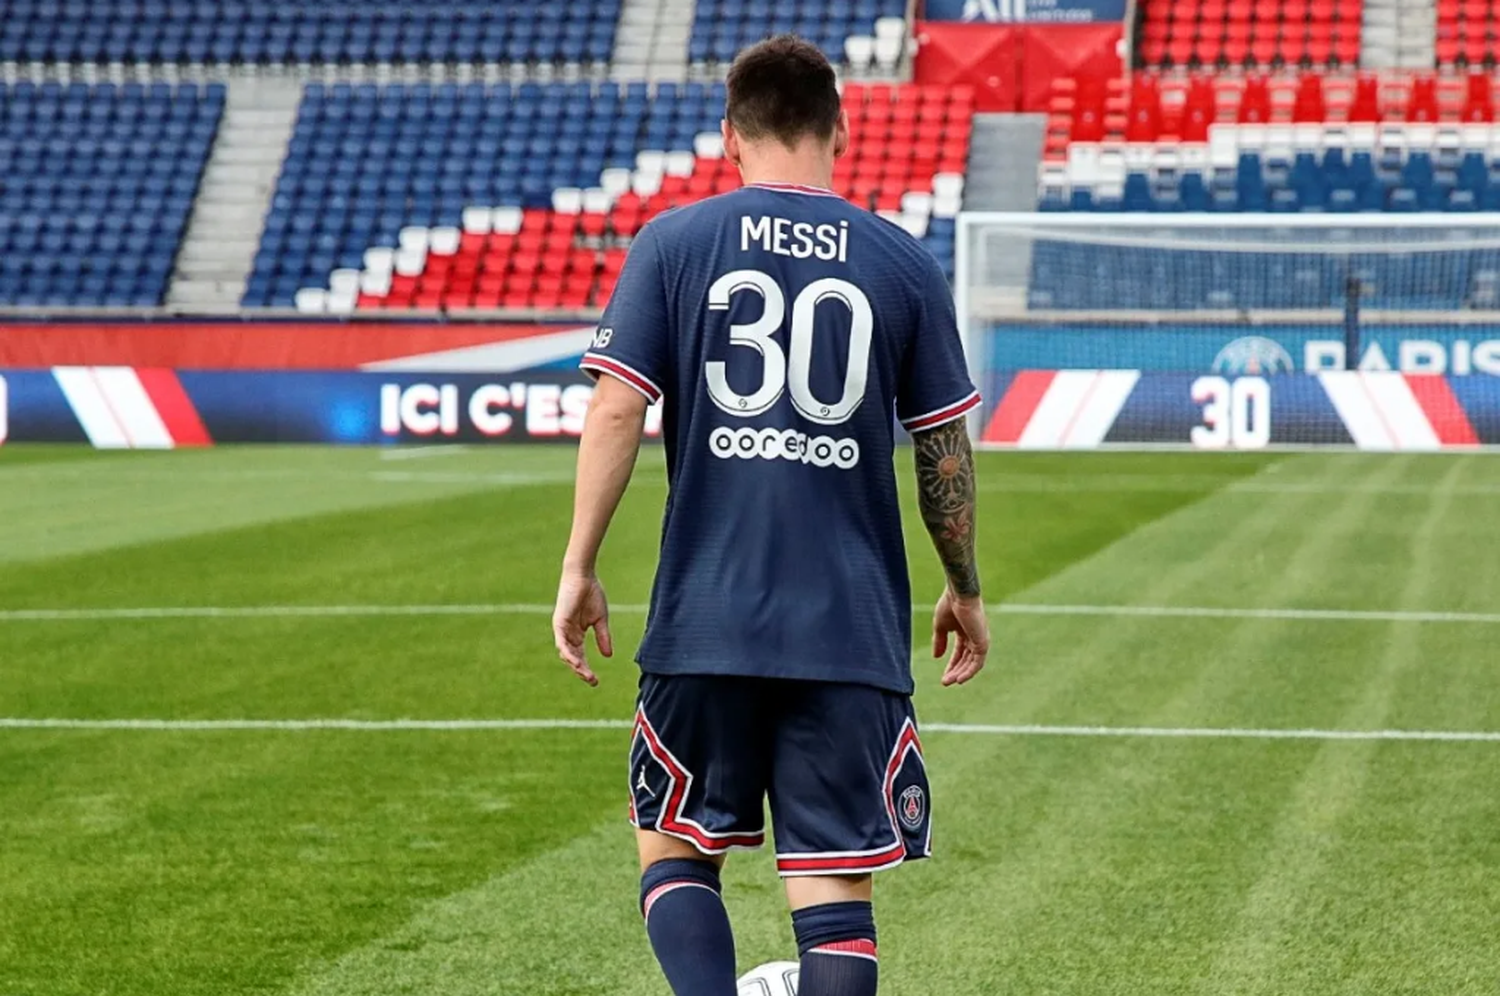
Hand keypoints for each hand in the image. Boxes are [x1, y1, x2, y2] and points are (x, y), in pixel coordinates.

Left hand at [552, 569, 612, 686]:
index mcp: (576, 634)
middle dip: (582, 671)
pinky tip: (576, 662)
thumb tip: (608, 656)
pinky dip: (568, 653)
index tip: (595, 681)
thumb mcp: (600, 620)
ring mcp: (562, 630)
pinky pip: (561, 643)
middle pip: (572, 658)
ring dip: (575, 665)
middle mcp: (567, 634)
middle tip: (592, 681)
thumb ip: (603, 637)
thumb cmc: (592, 594)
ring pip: (565, 653)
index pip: (579, 656)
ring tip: (586, 674)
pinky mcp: (559, 624)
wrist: (584, 577)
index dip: (586, 669)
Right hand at [932, 586, 987, 686]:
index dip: (952, 665)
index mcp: (966, 632)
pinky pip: (977, 662)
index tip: (944, 676)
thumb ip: (939, 641)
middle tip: (945, 682)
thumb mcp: (940, 627)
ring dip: (960, 674)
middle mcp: (975, 637)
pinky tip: (960, 679)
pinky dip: (969, 671)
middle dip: (955, 672)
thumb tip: (936, 657)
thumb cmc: (949, 605)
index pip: (960, 653)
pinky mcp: (983, 642)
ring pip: (972, 664)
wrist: (958, 595)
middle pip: (966, 660)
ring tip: (949, 682)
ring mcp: (980, 640)